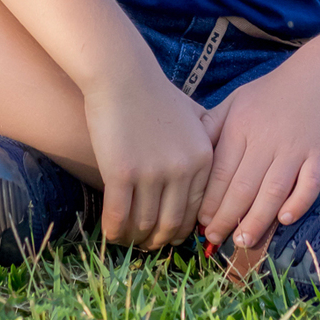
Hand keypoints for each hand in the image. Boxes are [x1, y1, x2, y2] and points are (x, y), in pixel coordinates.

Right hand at [84, 72, 213, 249]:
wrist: (121, 74)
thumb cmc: (154, 92)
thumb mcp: (192, 114)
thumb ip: (205, 138)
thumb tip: (209, 161)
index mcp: (202, 158)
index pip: (196, 210)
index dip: (181, 229)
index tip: (168, 234)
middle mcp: (183, 169)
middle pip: (172, 223)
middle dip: (159, 240)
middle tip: (147, 245)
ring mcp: (153, 173)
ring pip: (145, 223)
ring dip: (135, 238)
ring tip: (126, 240)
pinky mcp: (123, 173)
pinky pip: (119, 216)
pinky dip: (115, 230)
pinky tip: (110, 233)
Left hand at [197, 59, 319, 249]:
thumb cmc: (272, 93)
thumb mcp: (235, 101)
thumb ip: (212, 126)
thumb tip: (188, 153)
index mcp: (240, 126)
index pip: (220, 171)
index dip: (209, 200)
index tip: (200, 223)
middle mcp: (265, 139)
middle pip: (242, 186)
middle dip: (226, 217)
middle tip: (215, 240)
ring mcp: (295, 148)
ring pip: (272, 190)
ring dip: (256, 219)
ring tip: (243, 241)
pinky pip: (309, 184)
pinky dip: (298, 202)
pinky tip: (284, 220)